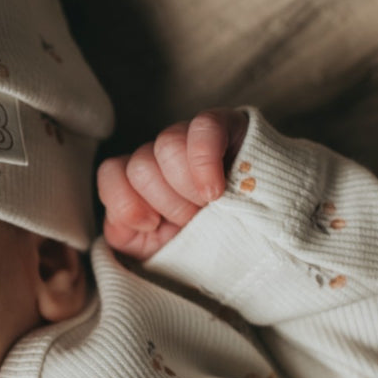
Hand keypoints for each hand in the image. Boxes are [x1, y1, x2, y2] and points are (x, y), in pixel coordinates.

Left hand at [98, 109, 248, 260]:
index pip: (111, 172)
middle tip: (194, 219)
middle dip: (168, 203)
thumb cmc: (207, 248)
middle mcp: (161, 155)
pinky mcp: (226, 125)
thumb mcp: (158, 252)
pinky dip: (204, 161)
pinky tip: (216, 189)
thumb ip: (125, 234)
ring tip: (210, 206)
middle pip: (140, 165)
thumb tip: (116, 221)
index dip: (126, 203)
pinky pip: (204, 127)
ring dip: (188, 187)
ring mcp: (191, 137)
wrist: (266, 245)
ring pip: (166, 146)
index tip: (152, 225)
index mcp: (140, 182)